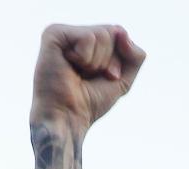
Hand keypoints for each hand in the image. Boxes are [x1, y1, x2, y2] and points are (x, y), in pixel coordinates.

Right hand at [30, 25, 145, 133]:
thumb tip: (121, 31)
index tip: (106, 77)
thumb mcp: (123, 80)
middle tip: (90, 76)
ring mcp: (64, 32)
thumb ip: (134, 56)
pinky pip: (88, 37)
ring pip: (102, 34)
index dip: (119, 61)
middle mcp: (76, 34)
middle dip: (110, 61)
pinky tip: (69, 66)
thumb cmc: (90, 102)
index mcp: (89, 42)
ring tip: (79, 73)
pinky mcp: (53, 33)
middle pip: (113, 32)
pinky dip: (86, 58)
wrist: (68, 117)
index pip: (119, 34)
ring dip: (97, 62)